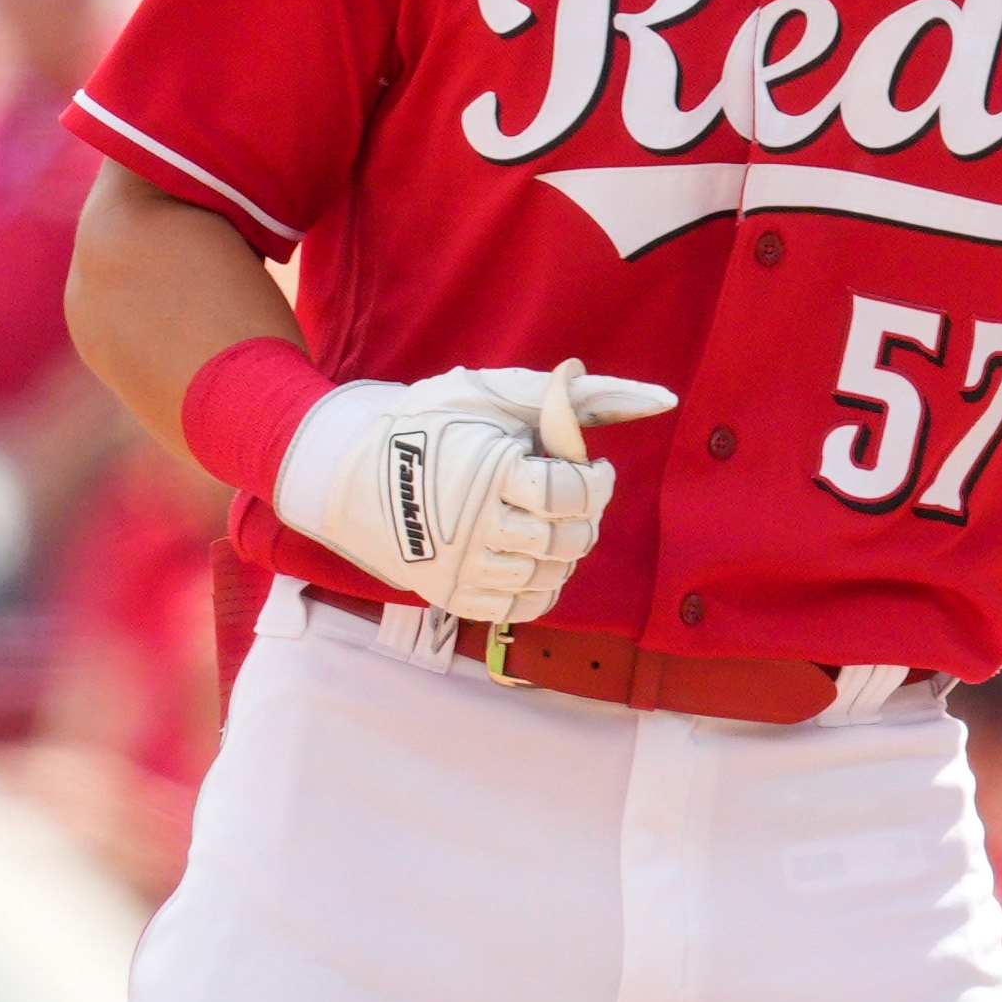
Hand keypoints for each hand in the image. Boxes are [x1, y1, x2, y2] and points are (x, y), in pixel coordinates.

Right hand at [279, 365, 678, 627]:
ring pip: (548, 579)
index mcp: (485, 472)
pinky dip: (540, 585)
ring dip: (563, 553)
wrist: (340, 471)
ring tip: (548, 523)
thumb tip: (660, 399)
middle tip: (574, 498)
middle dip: (584, 520)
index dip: (595, 483)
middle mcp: (472, 528)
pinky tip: (530, 553)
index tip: (594, 469)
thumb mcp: (492, 394)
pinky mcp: (450, 596)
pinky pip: (521, 607)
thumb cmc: (427, 424)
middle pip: (566, 543)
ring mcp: (458, 568)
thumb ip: (572, 399)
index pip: (568, 494)